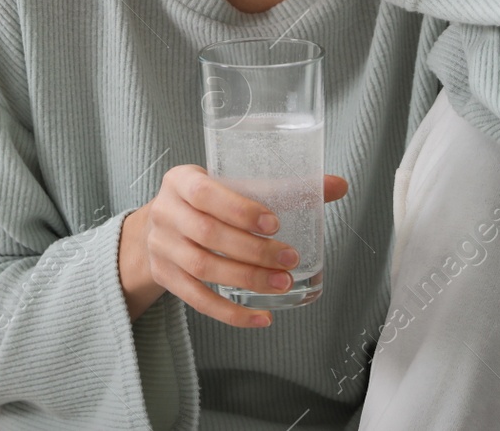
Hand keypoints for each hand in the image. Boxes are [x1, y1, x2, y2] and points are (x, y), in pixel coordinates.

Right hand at [121, 164, 348, 327]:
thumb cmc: (206, 201)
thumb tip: (340, 184)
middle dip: (253, 250)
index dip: (239, 210)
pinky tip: (262, 318)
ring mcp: (161, 247)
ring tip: (282, 284)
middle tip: (290, 259)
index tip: (274, 222)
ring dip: (246, 279)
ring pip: (202, 268)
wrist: (159, 223)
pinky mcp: (165, 276)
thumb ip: (282, 186)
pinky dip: (230, 313)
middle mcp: (166, 212)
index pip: (205, 193)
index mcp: (181, 181)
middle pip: (207, 234)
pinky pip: (197, 300)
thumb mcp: (231, 183)